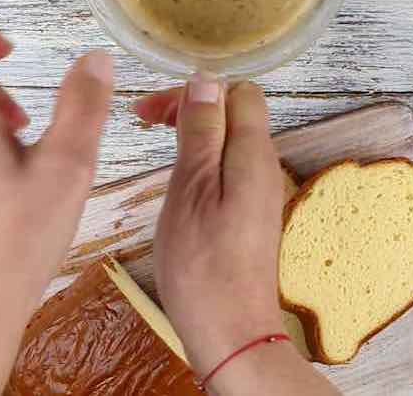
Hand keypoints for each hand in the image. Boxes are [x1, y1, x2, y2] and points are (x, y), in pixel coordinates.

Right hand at [137, 77, 336, 394]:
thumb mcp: (190, 188)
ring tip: (158, 150)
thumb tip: (205, 81)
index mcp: (253, 153)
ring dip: (193, 136)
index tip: (154, 112)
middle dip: (191, 109)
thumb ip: (201, 133)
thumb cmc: (204, 266)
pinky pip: (229, 170)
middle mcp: (265, 167)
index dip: (195, 90)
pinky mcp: (251, 215)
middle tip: (147, 123)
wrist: (231, 331)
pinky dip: (201, 164)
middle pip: (235, 113)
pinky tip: (177, 184)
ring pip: (230, 142)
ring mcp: (260, 192)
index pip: (238, 90)